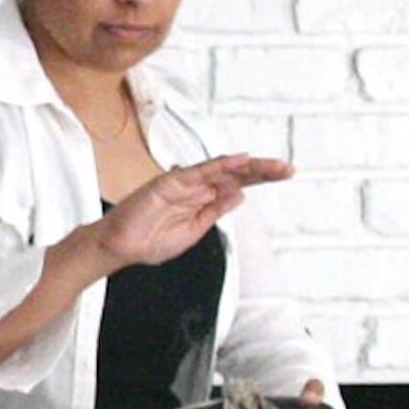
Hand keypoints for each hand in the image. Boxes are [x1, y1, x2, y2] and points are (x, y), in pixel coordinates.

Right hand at [83, 153, 294, 271]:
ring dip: (248, 167)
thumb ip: (215, 211)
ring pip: (222, 170)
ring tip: (272, 166)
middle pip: (235, 174)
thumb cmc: (149, 241)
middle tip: (287, 168)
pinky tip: (239, 161)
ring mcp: (184, 183)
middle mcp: (196, 187)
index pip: (237, 185)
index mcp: (202, 200)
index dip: (260, 178)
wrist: (120, 247)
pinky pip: (200, 171)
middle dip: (262, 171)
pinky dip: (220, 165)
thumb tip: (239, 195)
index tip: (285, 174)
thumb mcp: (193, 231)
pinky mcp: (171, 181)